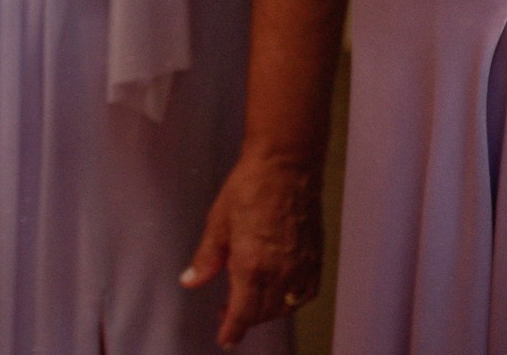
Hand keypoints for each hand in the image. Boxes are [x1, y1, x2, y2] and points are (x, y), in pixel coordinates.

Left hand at [182, 150, 322, 346]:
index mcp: (253, 266)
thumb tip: (190, 282)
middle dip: (244, 318)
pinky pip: (305, 294)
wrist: (286, 168)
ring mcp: (302, 268)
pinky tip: (278, 292)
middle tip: (226, 312)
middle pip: (263, 312)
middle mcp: (282, 273)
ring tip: (248, 300)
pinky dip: (290, 301)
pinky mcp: (316, 260)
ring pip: (285, 307)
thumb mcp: (217, 223)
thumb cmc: (249, 189)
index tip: (225, 340)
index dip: (232, 330)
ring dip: (266, 310)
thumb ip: (206, 258)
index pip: (243, 313)